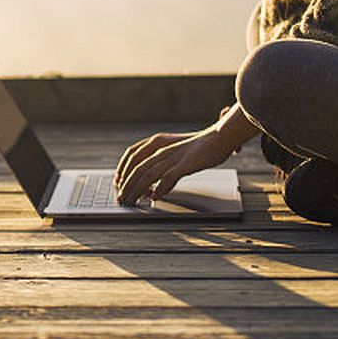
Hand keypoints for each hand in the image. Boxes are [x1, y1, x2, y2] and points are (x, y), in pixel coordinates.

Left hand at [114, 127, 236, 206]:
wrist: (219, 138)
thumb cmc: (197, 147)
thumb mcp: (175, 152)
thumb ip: (162, 164)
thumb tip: (153, 185)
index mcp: (157, 142)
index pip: (132, 154)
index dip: (123, 169)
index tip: (118, 183)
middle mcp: (162, 148)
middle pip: (138, 168)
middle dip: (127, 185)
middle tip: (121, 198)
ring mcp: (173, 156)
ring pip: (149, 174)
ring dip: (138, 189)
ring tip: (131, 200)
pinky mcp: (186, 164)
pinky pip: (169, 177)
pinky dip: (160, 187)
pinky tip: (154, 196)